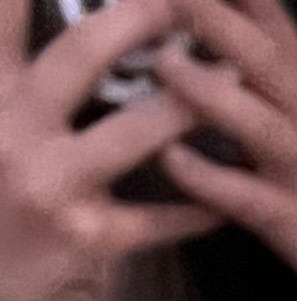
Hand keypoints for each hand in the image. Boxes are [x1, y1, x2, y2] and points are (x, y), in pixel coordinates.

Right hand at [0, 0, 212, 300]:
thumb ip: (16, 84)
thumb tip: (38, 16)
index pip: (5, 16)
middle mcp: (14, 128)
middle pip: (81, 51)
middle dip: (139, 15)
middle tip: (181, 1)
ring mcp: (55, 186)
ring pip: (136, 130)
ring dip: (190, 102)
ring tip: (234, 80)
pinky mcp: (92, 242)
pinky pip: (160, 220)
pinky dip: (197, 208)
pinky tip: (224, 199)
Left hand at [156, 0, 296, 300]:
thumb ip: (280, 92)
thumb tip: (219, 64)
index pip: (267, 14)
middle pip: (256, 48)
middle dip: (207, 13)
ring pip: (252, 115)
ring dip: (204, 87)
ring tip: (160, 63)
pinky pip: (249, 197)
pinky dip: (210, 180)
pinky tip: (174, 163)